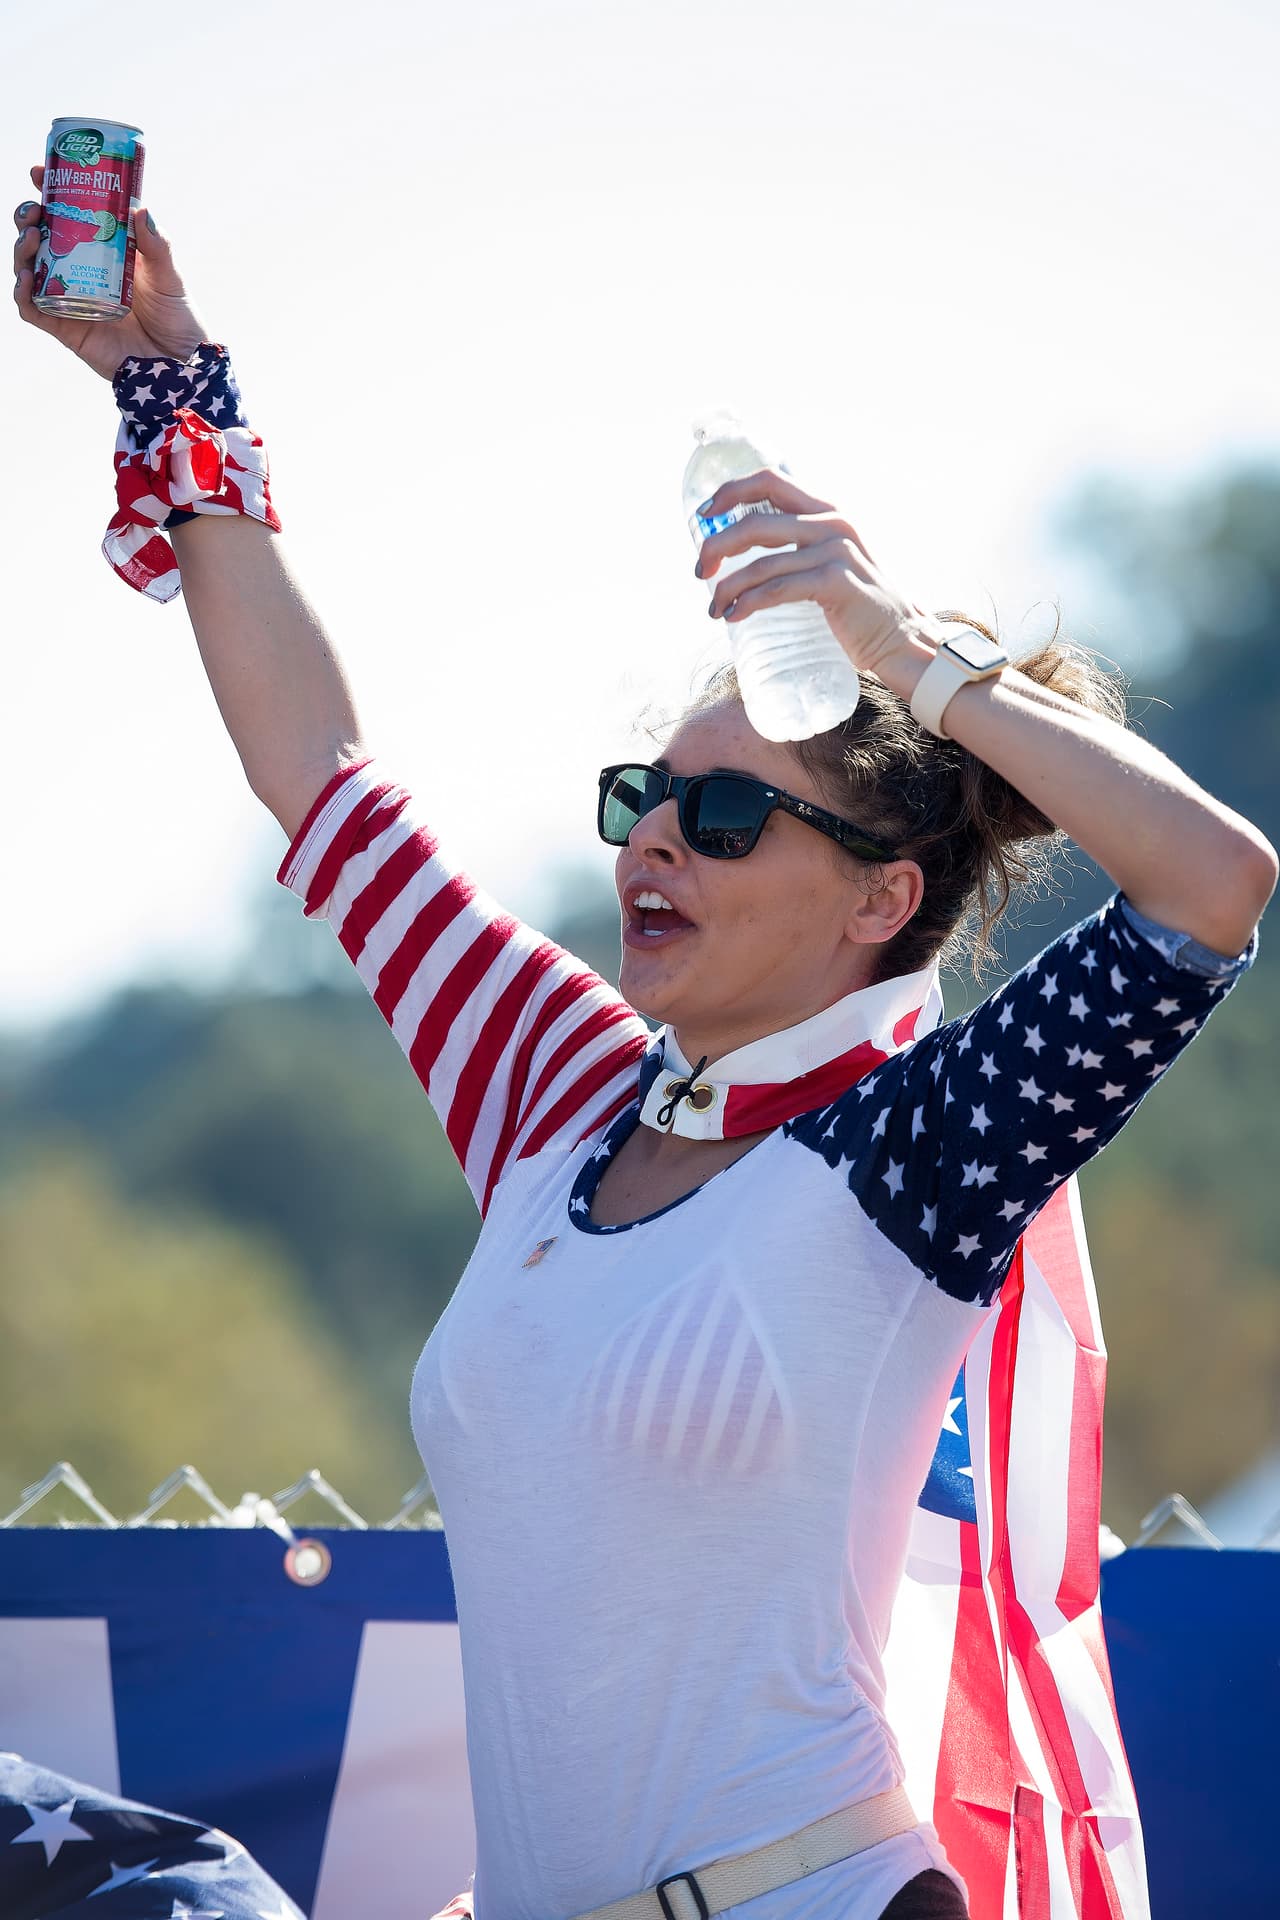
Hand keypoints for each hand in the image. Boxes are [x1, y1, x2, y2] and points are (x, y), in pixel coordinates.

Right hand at [13, 162, 210, 380]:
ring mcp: (70, 300)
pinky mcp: (68, 330)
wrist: (180, 367)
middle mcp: (80, 273)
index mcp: (102, 252)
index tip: (40, 173)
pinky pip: (34, 310)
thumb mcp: (169, 276)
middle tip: (33, 209)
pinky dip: (22, 293)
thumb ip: (157, 246)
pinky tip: (24, 277)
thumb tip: (141, 209)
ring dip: (22, 250)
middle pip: (41, 239)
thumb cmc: (177, 319)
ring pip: (30, 270)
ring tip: (32, 235)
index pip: (67, 216)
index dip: (49, 193)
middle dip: (27, 218)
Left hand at [696, 469, 944, 676]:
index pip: (770, 481)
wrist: (899, 636)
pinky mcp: (834, 582)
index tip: (704, 516)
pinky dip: (747, 604)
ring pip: (760, 564)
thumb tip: (745, 549)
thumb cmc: (857, 605)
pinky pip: (776, 589)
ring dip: (727, 588)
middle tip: (701, 570)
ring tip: (714, 609)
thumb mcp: (830, 560)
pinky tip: (733, 616)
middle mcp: (832, 523)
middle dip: (717, 546)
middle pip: (754, 523)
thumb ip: (800, 546)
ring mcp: (835, 551)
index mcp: (826, 511)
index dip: (730, 492)